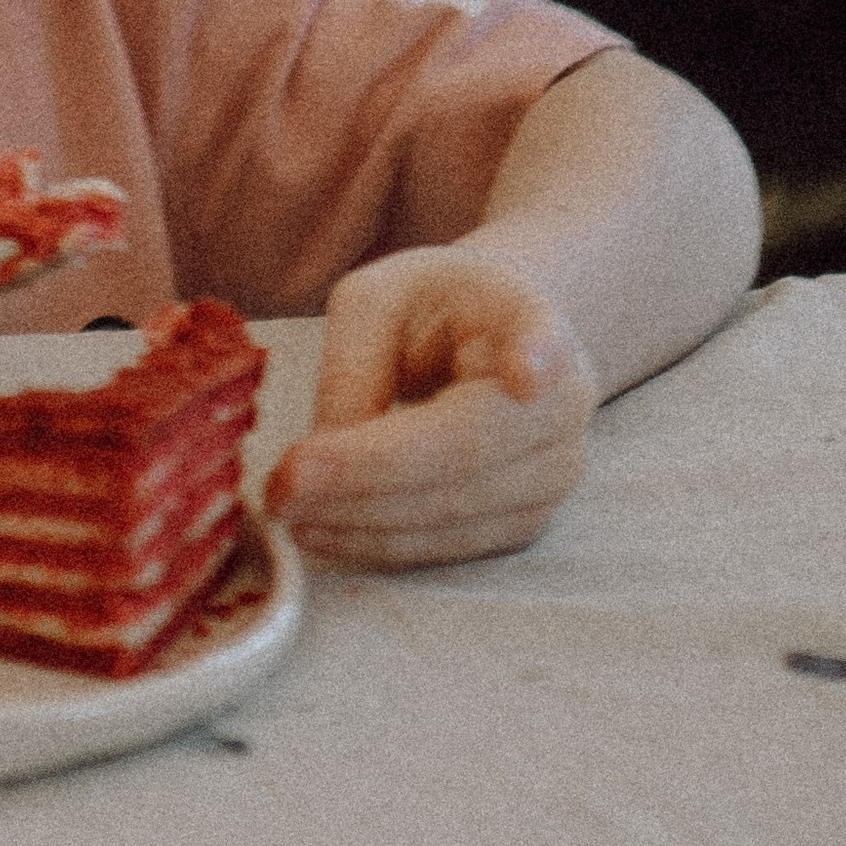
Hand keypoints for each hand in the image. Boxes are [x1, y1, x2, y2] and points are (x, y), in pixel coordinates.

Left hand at [263, 240, 597, 569]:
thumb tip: (329, 452)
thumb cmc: (429, 312)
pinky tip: (319, 528)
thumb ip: (355, 362)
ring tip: (286, 509)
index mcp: (529, 318)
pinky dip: (378, 542)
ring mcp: (552, 474)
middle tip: (283, 483)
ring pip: (454, 513)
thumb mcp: (377, 300)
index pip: (543, 339)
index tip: (525, 375)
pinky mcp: (524, 524)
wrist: (486, 344)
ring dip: (362, 521)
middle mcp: (562, 404)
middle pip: (467, 452)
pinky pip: (448, 546)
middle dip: (367, 475)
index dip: (538, 358)